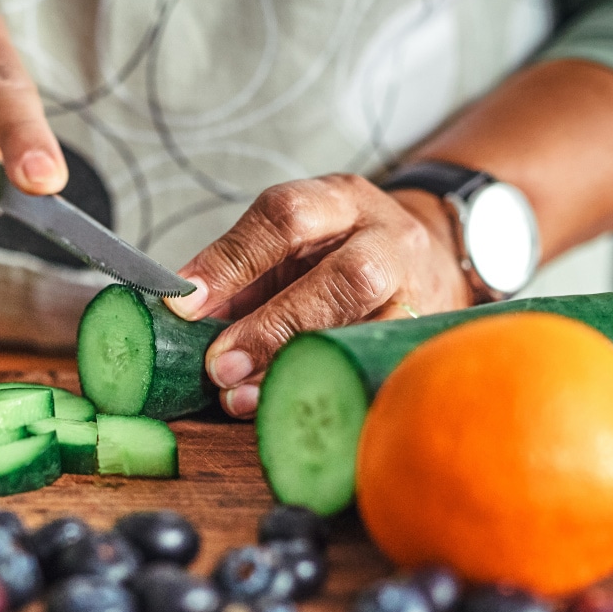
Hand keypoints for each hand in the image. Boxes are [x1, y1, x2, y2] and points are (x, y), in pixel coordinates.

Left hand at [165, 174, 471, 417]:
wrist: (427, 261)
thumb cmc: (340, 256)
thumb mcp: (292, 247)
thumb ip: (242, 278)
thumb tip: (184, 320)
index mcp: (341, 202)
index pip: (285, 217)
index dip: (231, 261)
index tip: (186, 304)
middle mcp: (387, 239)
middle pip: (343, 277)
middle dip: (273, 326)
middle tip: (220, 366)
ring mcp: (415, 291)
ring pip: (367, 328)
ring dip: (297, 368)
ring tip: (242, 399)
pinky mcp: (423, 338)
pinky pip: (375, 369)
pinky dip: (327, 390)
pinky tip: (291, 409)